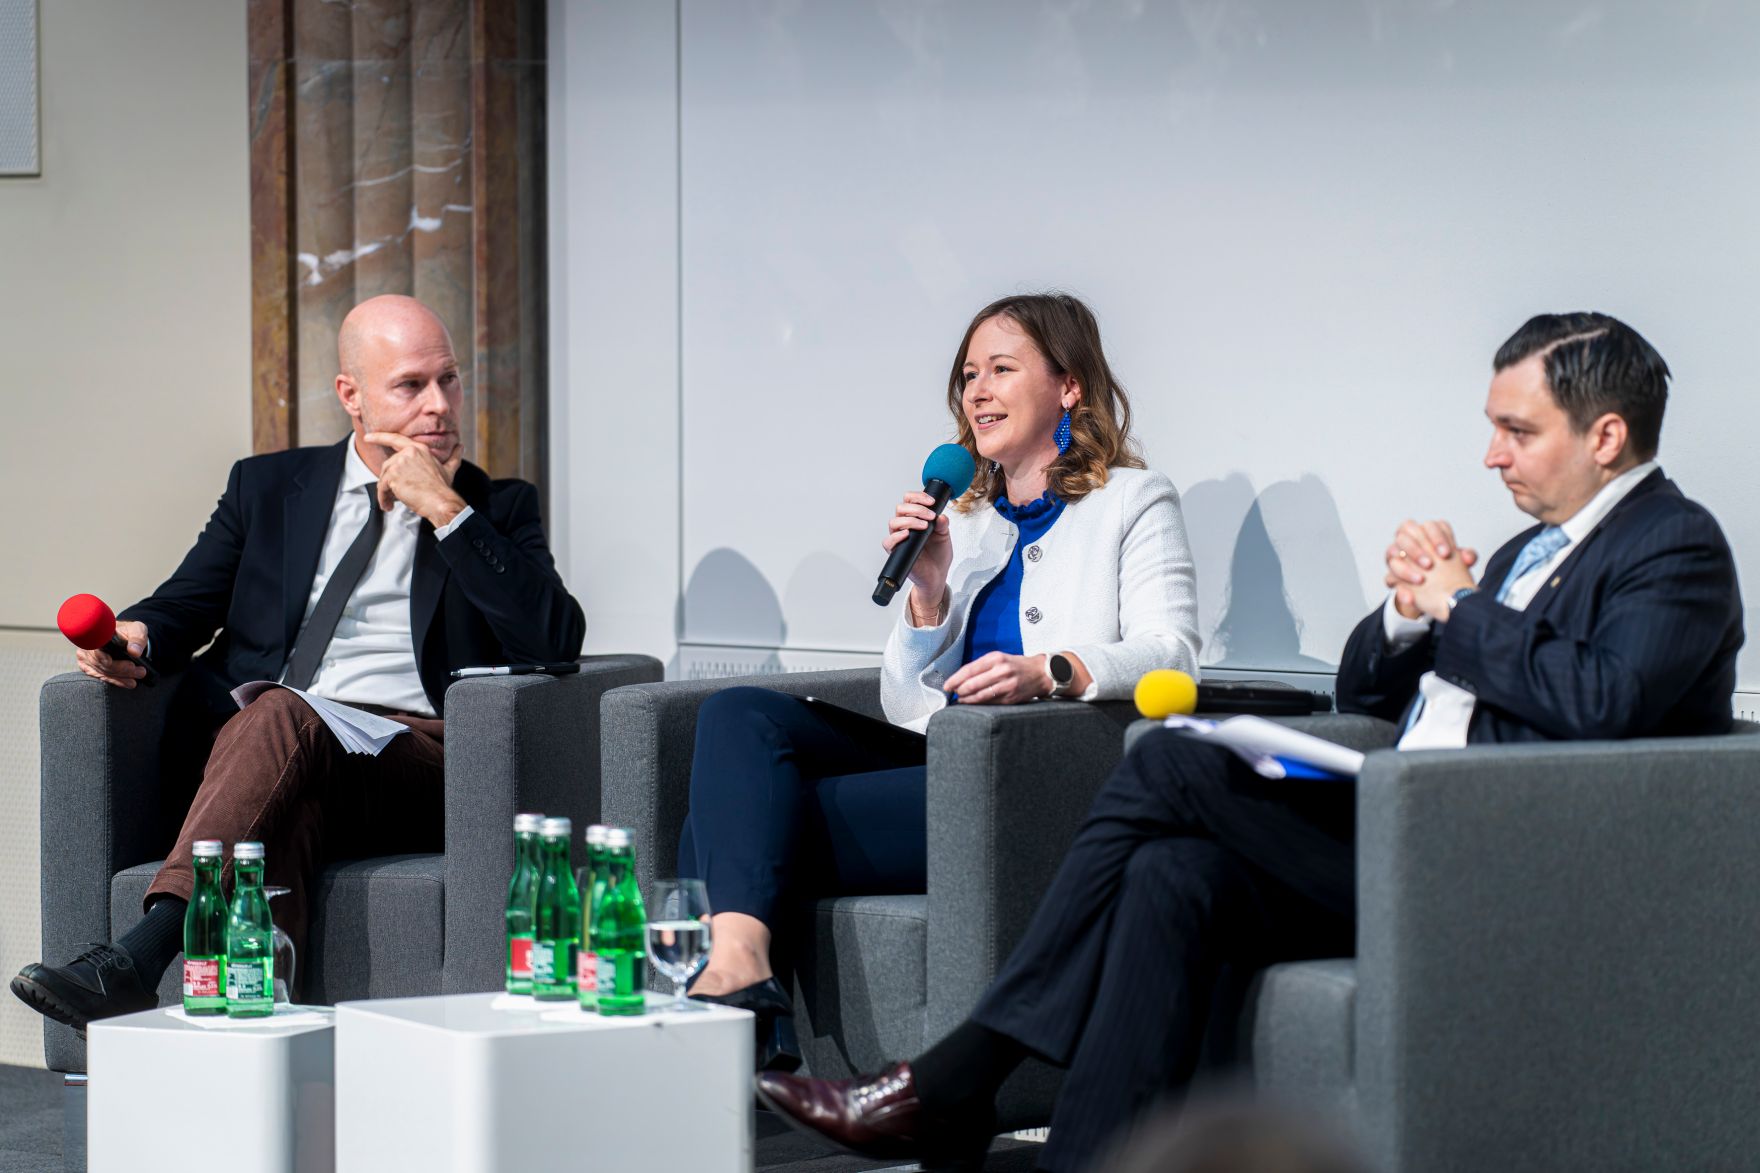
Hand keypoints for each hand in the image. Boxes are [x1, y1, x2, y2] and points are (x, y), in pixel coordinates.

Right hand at [76, 620, 148, 688]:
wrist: (124, 637)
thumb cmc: (129, 632)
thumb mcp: (137, 630)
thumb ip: (137, 639)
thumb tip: (134, 652)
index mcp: (98, 635)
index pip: (95, 648)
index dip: (102, 657)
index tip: (112, 662)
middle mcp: (88, 646)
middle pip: (102, 663)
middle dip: (122, 670)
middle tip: (140, 672)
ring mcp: (85, 657)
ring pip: (102, 671)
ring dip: (121, 677)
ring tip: (136, 680)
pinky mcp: (88, 666)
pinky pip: (100, 676)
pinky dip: (115, 680)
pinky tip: (126, 683)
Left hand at [364, 432, 465, 525]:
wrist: (441, 502)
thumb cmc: (444, 488)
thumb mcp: (449, 469)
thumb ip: (453, 456)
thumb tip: (461, 447)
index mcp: (419, 449)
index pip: (395, 439)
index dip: (379, 437)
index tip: (368, 437)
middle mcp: (408, 453)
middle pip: (388, 466)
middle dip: (389, 482)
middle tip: (395, 495)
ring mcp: (399, 463)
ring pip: (384, 478)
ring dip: (386, 492)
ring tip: (392, 502)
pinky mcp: (392, 476)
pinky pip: (381, 488)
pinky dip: (383, 499)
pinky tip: (389, 506)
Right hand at [882, 490, 951, 614]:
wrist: (937, 575)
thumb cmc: (938, 555)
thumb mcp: (944, 536)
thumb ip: (943, 524)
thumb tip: (941, 516)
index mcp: (915, 518)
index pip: (909, 500)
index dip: (918, 497)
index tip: (931, 502)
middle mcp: (905, 526)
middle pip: (900, 508)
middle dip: (916, 509)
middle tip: (930, 516)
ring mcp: (900, 539)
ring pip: (894, 522)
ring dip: (910, 520)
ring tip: (924, 526)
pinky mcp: (896, 552)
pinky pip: (888, 542)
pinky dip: (896, 537)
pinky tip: (908, 535)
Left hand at [944, 651, 1051, 704]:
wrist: (1040, 673)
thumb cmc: (1016, 665)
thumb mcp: (999, 658)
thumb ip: (981, 666)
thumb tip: (960, 678)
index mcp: (995, 658)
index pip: (969, 670)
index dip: (955, 679)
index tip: (947, 685)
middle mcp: (1001, 671)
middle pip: (972, 684)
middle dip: (959, 691)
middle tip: (953, 693)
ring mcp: (1006, 685)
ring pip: (979, 696)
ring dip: (966, 699)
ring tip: (960, 700)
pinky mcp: (1010, 698)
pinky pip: (990, 703)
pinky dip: (978, 704)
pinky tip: (972, 703)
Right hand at [1383, 519, 1477, 619]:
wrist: (1438, 591)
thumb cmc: (1447, 569)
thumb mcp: (1459, 562)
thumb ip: (1467, 556)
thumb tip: (1467, 557)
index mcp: (1427, 533)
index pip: (1428, 525)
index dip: (1436, 537)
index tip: (1446, 553)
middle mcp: (1409, 540)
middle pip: (1404, 534)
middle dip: (1416, 549)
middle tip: (1429, 564)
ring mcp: (1397, 556)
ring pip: (1391, 553)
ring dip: (1405, 567)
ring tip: (1420, 580)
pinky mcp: (1392, 576)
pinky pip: (1389, 578)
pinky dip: (1400, 588)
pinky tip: (1410, 597)